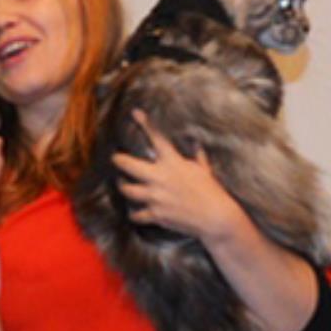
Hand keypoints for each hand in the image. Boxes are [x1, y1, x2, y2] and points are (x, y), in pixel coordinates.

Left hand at [112, 110, 242, 244]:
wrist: (214, 217)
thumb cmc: (212, 191)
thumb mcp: (204, 170)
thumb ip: (197, 156)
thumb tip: (197, 144)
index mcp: (173, 162)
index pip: (156, 138)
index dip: (145, 123)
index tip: (135, 113)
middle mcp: (160, 177)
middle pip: (128, 165)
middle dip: (119, 160)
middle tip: (116, 158)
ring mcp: (156, 197)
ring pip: (127, 190)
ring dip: (123, 186)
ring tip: (122, 183)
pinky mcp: (156, 214)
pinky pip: (136, 214)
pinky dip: (134, 213)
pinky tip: (134, 211)